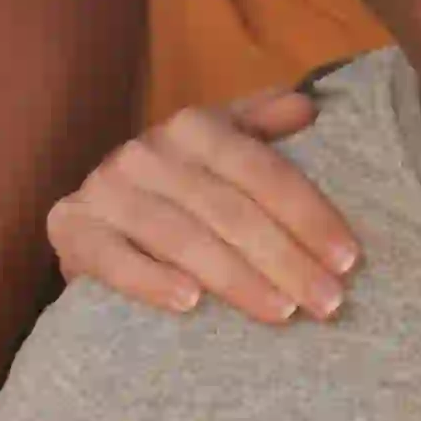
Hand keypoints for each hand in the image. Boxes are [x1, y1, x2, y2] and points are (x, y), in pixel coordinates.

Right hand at [42, 87, 360, 324]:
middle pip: (229, 209)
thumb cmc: (179, 190)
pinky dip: (151, 281)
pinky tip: (191, 305)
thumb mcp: (219, 149)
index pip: (261, 170)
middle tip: (328, 303)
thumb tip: (310, 106)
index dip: (309, 214)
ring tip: (282, 314)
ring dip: (236, 279)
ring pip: (181, 237)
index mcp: (192, 126)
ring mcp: (105, 189)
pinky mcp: (71, 228)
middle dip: (285, 259)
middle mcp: (146, 151)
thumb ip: (261, 125)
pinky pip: (113, 259)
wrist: (91, 218)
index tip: (349, 260)